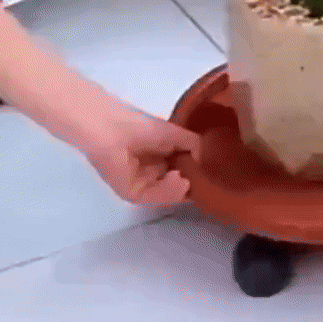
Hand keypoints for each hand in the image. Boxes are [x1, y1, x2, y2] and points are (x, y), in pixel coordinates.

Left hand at [80, 106, 201, 206]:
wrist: (110, 128)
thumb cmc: (141, 125)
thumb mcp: (175, 132)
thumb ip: (193, 144)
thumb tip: (207, 158)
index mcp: (161, 155)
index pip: (183, 169)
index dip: (197, 172)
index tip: (212, 173)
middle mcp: (152, 170)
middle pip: (175, 185)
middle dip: (190, 185)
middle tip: (203, 181)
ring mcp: (141, 183)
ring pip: (165, 194)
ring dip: (179, 190)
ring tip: (187, 181)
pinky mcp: (130, 192)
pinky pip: (152, 197)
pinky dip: (168, 193)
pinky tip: (179, 182)